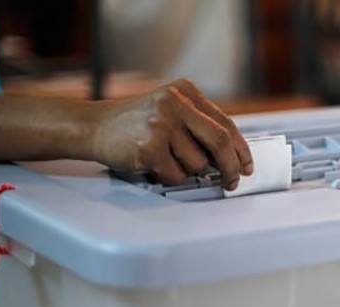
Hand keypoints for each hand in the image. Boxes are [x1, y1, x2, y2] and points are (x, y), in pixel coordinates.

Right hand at [88, 79, 252, 190]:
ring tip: (167, 160)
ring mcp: (161, 125)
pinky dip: (170, 177)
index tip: (247, 165)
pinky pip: (177, 175)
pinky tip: (154, 164)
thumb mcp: (169, 110)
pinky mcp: (149, 147)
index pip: (226, 123)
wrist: (93, 126)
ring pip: (198, 164)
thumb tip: (232, 156)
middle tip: (232, 181)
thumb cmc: (135, 123)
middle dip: (231, 167)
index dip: (241, 149)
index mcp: (185, 92)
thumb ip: (199, 125)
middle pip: (220, 142)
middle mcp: (175, 104)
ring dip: (188, 172)